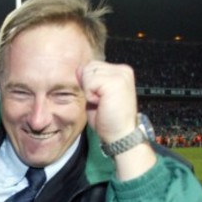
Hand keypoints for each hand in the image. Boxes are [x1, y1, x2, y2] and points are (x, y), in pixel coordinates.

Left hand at [80, 61, 155, 179]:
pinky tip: (101, 103)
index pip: (93, 66)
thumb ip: (89, 82)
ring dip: (89, 91)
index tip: (100, 99)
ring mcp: (120, 74)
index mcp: (120, 72)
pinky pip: (89, 82)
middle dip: (88, 86)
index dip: (89, 84)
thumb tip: (78, 69)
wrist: (120, 135)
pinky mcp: (115, 81)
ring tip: (101, 103)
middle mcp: (123, 70)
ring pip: (88, 73)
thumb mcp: (96, 96)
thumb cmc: (109, 120)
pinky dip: (90, 96)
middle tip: (101, 102)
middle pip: (89, 67)